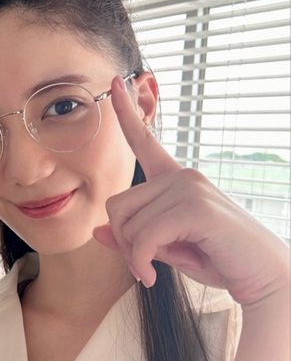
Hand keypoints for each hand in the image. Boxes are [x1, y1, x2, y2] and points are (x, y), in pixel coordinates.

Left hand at [93, 75, 289, 305]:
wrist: (265, 278)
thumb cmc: (218, 260)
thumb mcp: (168, 248)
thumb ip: (135, 238)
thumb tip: (97, 230)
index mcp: (175, 179)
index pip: (145, 140)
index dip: (126, 112)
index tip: (114, 82)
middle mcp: (181, 176)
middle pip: (117, 204)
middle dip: (123, 242)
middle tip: (142, 266)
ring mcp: (189, 187)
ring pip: (127, 222)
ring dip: (133, 255)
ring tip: (153, 271)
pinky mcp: (196, 207)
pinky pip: (144, 236)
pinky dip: (141, 262)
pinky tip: (152, 277)